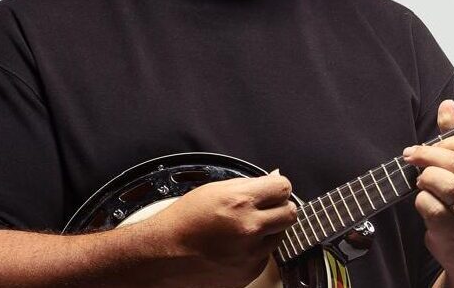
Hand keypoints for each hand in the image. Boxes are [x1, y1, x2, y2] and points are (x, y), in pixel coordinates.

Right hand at [145, 170, 296, 287]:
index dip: (278, 187)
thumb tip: (270, 180)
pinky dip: (256, 250)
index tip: (274, 190)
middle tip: (266, 208)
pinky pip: (265, 256)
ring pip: (280, 236)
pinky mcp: (248, 273)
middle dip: (280, 207)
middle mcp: (249, 228)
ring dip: (268, 230)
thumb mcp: (213, 189)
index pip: (283, 188)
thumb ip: (246, 184)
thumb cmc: (182, 221)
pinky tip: (237, 245)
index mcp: (240, 201)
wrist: (163, 255)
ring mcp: (250, 254)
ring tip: (244, 228)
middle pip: (290, 213)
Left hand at [403, 100, 453, 276]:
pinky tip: (423, 202)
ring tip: (421, 181)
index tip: (430, 144)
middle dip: (428, 155)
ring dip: (426, 179)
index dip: (447, 140)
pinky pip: (433, 210)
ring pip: (448, 186)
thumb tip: (447, 105)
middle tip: (411, 156)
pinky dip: (421, 201)